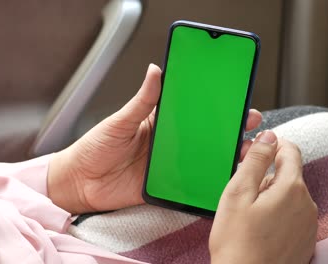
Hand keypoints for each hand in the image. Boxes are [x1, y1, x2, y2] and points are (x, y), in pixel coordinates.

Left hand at [48, 63, 262, 213]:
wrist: (78, 182)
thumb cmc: (94, 147)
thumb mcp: (119, 121)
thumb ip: (141, 100)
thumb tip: (156, 72)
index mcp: (158, 122)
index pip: (190, 111)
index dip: (212, 105)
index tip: (233, 98)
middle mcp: (168, 143)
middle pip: (203, 135)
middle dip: (228, 129)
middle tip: (248, 123)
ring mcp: (168, 166)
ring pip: (202, 159)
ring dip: (224, 155)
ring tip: (244, 151)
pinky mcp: (165, 186)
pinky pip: (190, 183)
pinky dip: (207, 181)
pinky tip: (223, 178)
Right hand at [209, 131, 317, 263]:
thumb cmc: (236, 242)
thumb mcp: (238, 193)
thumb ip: (255, 160)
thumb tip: (269, 136)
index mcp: (292, 188)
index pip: (290, 150)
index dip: (271, 145)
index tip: (252, 152)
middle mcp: (307, 204)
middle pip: (289, 173)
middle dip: (267, 172)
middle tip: (241, 186)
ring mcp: (308, 224)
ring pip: (290, 195)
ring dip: (271, 193)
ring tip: (247, 211)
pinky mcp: (305, 240)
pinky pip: (293, 214)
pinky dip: (277, 212)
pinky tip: (258, 226)